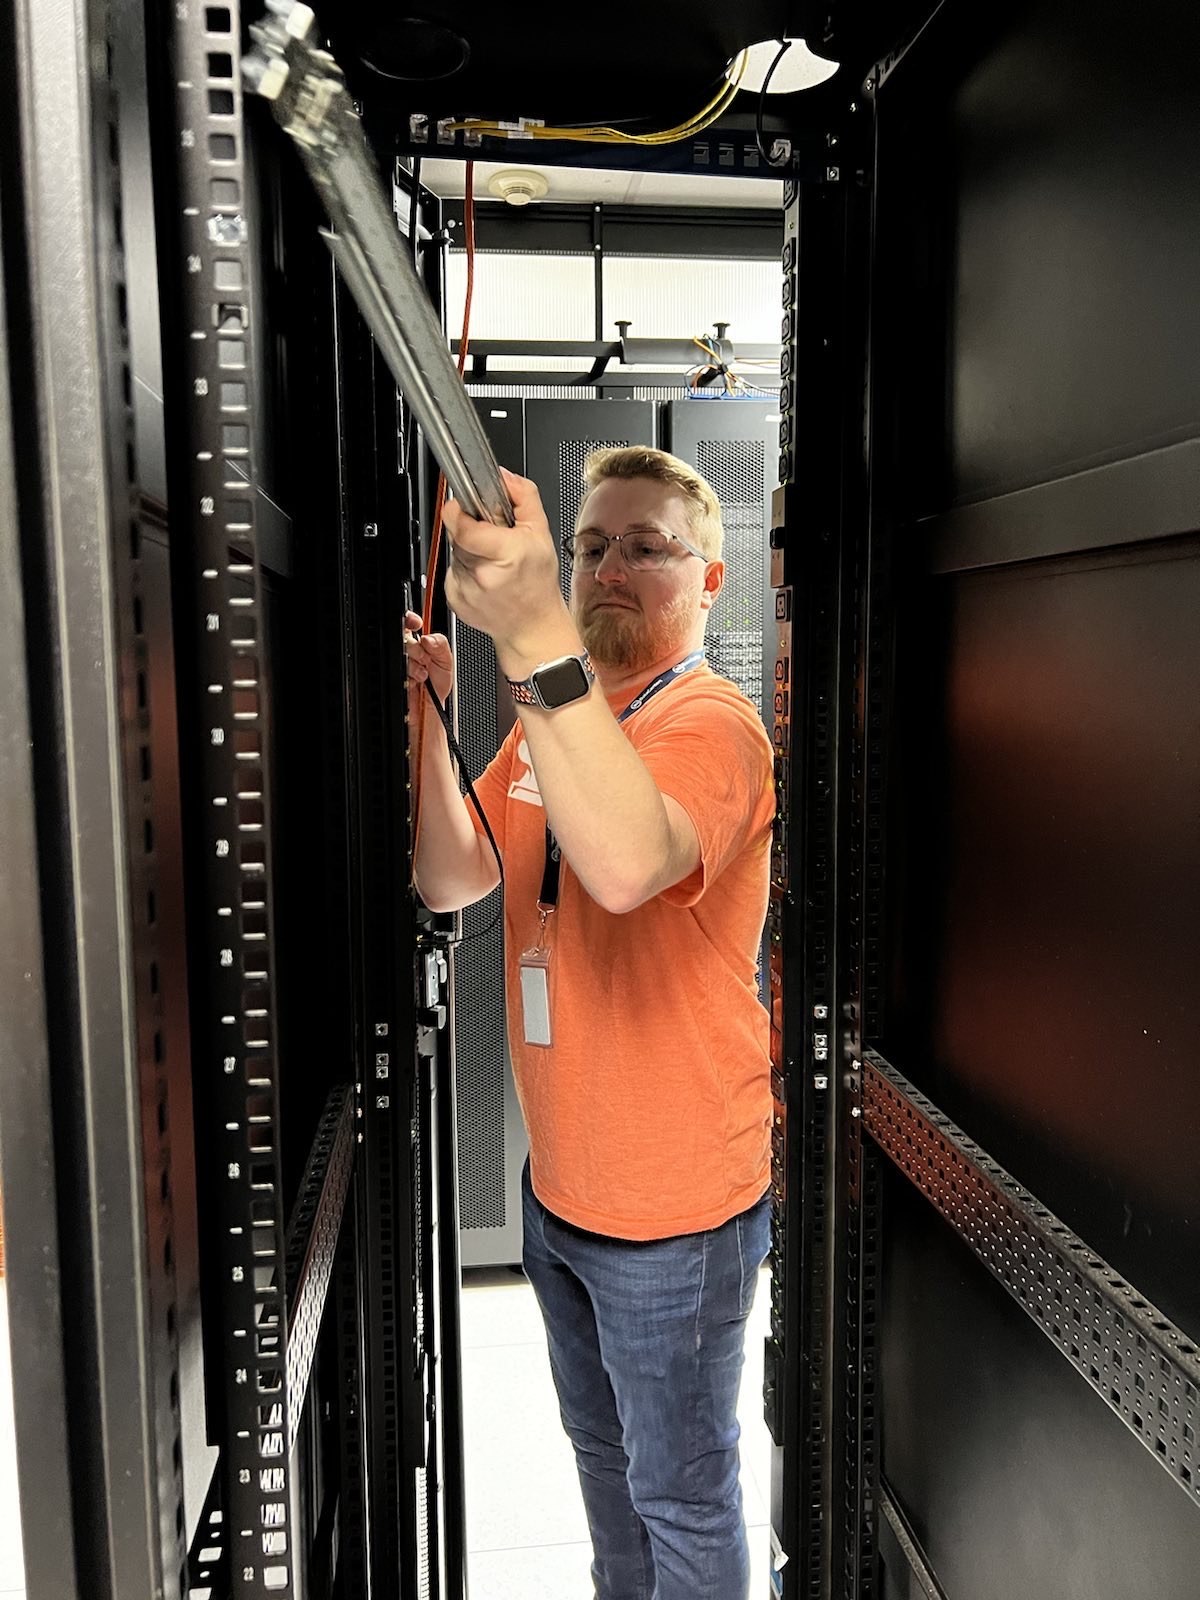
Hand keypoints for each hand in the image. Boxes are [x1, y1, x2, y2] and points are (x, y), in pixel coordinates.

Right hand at [403, 611, 453, 705]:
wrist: (429, 707)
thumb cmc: (436, 686)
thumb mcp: (446, 662)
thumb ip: (440, 645)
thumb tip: (427, 638)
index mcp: (420, 643)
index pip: (410, 623)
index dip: (411, 620)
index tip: (416, 624)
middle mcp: (407, 650)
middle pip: (404, 637)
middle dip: (416, 649)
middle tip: (425, 660)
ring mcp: (399, 662)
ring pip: (400, 653)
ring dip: (414, 665)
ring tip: (423, 675)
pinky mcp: (393, 673)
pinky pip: (396, 668)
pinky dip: (407, 676)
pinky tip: (414, 681)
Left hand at [442, 468, 579, 676]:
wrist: (532, 628)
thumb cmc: (538, 586)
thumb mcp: (542, 533)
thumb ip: (523, 496)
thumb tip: (503, 476)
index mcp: (504, 554)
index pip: (461, 523)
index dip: (459, 509)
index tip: (465, 504)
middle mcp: (481, 573)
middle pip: (457, 533)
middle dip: (472, 528)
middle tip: (493, 538)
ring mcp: (464, 588)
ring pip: (454, 550)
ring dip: (469, 549)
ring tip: (493, 561)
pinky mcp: (453, 597)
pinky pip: (452, 570)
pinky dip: (465, 569)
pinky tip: (486, 578)